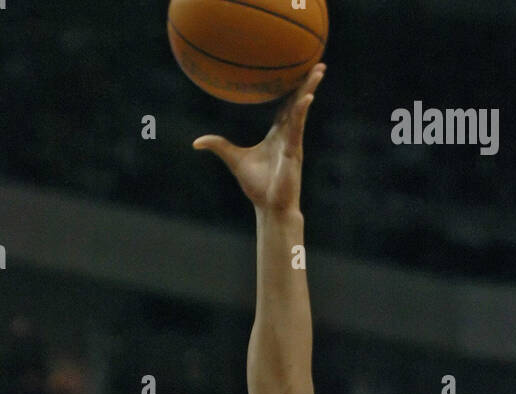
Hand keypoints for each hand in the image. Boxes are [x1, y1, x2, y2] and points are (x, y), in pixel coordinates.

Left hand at [193, 64, 325, 213]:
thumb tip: (196, 142)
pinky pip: (298, 127)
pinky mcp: (294, 151)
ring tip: (319, 71)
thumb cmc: (257, 187)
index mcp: (278, 135)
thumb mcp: (234, 160)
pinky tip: (306, 98)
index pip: (287, 106)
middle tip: (317, 63)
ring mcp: (293, 142)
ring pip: (303, 110)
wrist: (270, 208)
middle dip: (307, 83)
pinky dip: (302, 112)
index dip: (292, 89)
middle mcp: (289, 135)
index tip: (296, 71)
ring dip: (310, 89)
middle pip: (299, 102)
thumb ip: (219, 146)